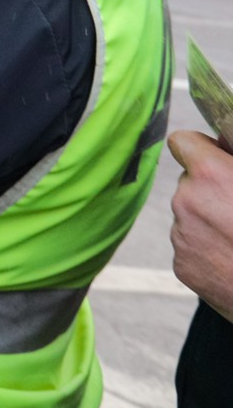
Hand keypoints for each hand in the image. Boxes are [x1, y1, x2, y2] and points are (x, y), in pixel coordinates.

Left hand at [169, 130, 232, 319]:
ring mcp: (181, 235)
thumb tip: (224, 141)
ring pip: (191, 216)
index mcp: (209, 175)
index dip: (200, 148)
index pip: (182, 142)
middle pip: (189, 183)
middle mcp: (186, 201)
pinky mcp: (181, 265)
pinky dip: (209, 250)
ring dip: (210, 221)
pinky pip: (191, 247)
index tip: (214, 157)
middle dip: (211, 189)